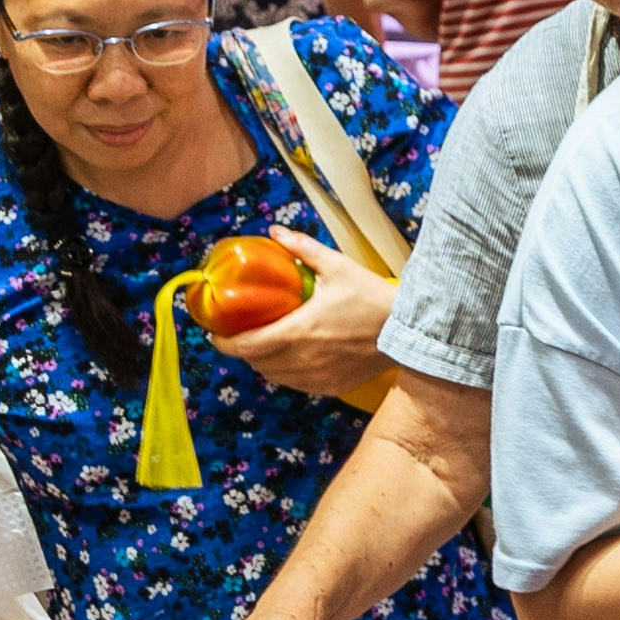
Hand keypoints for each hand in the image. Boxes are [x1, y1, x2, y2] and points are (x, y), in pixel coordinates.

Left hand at [223, 235, 396, 395]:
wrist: (406, 332)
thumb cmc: (371, 297)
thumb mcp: (336, 266)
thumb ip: (302, 249)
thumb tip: (275, 232)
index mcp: (298, 331)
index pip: (245, 346)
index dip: (223, 343)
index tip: (214, 333)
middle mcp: (302, 359)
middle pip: (256, 362)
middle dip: (243, 349)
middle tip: (241, 333)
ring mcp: (316, 377)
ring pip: (274, 376)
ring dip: (263, 362)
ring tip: (264, 344)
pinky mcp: (330, 387)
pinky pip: (295, 384)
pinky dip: (286, 373)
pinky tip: (291, 358)